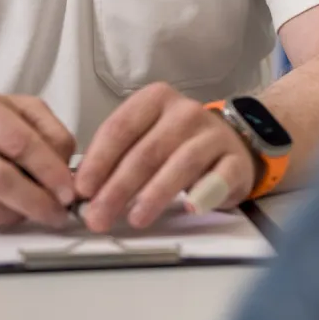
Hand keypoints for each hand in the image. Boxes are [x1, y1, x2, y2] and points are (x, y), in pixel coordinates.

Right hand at [0, 90, 77, 229]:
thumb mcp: (6, 106)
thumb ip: (43, 127)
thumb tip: (67, 164)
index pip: (20, 142)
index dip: (50, 170)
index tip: (71, 190)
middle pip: (2, 180)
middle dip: (39, 202)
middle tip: (60, 213)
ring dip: (19, 214)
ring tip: (34, 210)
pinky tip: (3, 210)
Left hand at [74, 83, 258, 232]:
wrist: (229, 144)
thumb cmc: (175, 144)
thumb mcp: (142, 139)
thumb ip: (115, 160)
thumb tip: (83, 194)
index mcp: (155, 100)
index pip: (120, 128)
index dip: (99, 160)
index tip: (82, 190)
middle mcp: (185, 112)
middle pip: (147, 151)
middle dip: (118, 187)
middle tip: (98, 217)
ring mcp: (213, 135)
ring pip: (182, 163)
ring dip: (155, 193)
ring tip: (135, 218)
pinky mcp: (236, 161)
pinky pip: (221, 176)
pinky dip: (205, 192)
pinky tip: (191, 207)